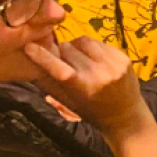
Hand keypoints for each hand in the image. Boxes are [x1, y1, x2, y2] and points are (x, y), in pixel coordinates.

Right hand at [24, 36, 150, 135]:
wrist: (126, 115)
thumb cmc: (92, 111)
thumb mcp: (69, 102)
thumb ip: (51, 83)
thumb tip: (30, 64)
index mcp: (84, 88)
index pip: (60, 69)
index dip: (43, 56)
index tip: (29, 46)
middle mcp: (100, 75)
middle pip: (68, 50)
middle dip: (60, 52)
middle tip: (62, 59)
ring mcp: (114, 64)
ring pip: (83, 41)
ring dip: (75, 46)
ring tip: (77, 57)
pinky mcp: (124, 57)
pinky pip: (99, 42)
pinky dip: (91, 47)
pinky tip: (92, 57)